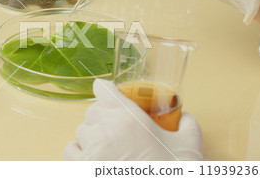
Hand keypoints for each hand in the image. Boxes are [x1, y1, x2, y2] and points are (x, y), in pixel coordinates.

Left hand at [64, 79, 202, 160]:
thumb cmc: (173, 171)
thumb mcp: (189, 145)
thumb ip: (187, 124)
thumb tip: (185, 117)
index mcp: (127, 116)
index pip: (103, 89)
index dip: (106, 90)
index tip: (109, 93)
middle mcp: (104, 129)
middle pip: (92, 110)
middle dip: (103, 115)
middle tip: (116, 126)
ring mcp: (91, 150)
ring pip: (81, 130)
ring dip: (92, 134)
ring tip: (107, 145)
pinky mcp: (82, 168)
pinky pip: (71, 150)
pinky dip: (79, 151)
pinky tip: (93, 157)